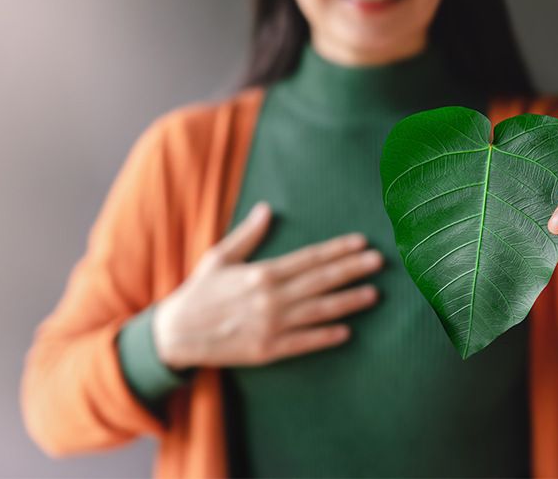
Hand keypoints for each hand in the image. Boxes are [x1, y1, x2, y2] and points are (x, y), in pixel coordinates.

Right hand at [153, 202, 382, 369]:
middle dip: (352, 270)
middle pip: (321, 281)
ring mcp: (271, 325)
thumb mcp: (219, 257)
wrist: (178, 333)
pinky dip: (326, 336)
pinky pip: (304, 342)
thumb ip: (248, 235)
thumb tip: (266, 208)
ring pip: (319, 311)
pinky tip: (346, 331)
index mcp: (261, 273)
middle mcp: (271, 298)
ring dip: (349, 302)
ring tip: (373, 294)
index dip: (337, 250)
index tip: (361, 242)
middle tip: (379, 262)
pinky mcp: (268, 349)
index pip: (309, 258)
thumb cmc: (199, 292)